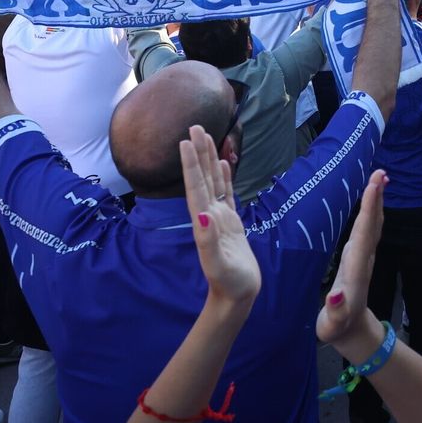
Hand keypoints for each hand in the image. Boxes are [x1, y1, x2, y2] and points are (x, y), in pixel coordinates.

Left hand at [180, 125, 259, 305]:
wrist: (237, 296)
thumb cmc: (229, 282)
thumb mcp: (218, 263)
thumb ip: (210, 239)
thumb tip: (204, 214)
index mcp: (204, 221)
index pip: (196, 186)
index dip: (190, 164)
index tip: (184, 141)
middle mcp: (209, 215)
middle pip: (202, 178)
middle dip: (198, 153)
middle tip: (194, 127)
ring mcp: (220, 217)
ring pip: (214, 182)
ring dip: (209, 160)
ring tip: (206, 137)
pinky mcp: (232, 222)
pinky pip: (228, 194)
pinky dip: (225, 177)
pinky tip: (224, 163)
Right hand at [316, 169, 387, 354]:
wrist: (351, 331)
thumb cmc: (337, 327)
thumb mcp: (332, 325)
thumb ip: (334, 311)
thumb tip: (335, 295)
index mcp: (356, 269)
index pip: (363, 233)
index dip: (368, 209)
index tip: (374, 186)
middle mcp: (363, 258)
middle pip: (372, 223)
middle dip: (376, 198)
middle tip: (381, 172)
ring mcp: (362, 256)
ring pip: (371, 224)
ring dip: (375, 201)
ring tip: (379, 178)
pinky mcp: (358, 256)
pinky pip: (366, 228)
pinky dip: (369, 211)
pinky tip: (370, 199)